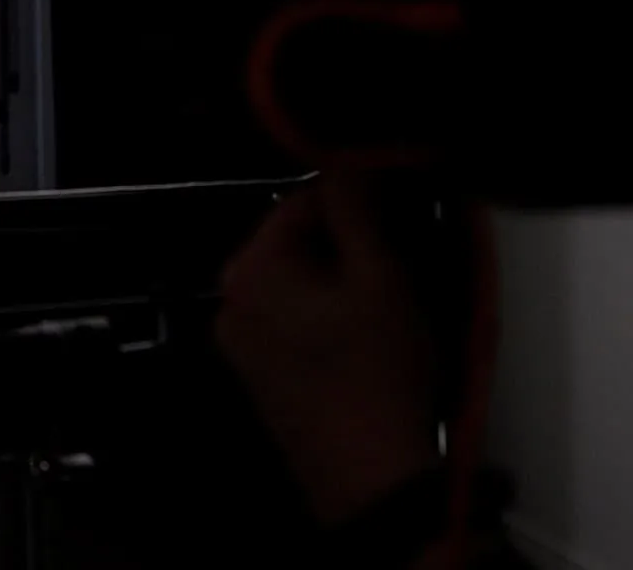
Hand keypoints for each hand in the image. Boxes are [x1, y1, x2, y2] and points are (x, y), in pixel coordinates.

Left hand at [214, 173, 441, 523]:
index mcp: (250, 268)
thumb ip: (358, 203)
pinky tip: (368, 339)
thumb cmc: (377, 374)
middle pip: (299, 240)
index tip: (401, 218)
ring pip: (301, 281)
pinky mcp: (262, 376)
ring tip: (389, 306)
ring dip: (342, 280)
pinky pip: (296, 320)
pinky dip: (329, 317)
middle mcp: (231, 301)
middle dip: (350, 244)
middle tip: (400, 268)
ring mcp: (241, 343)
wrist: (371, 479)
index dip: (361, 201)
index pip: (307, 197)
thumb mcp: (381, 274)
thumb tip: (347, 154)